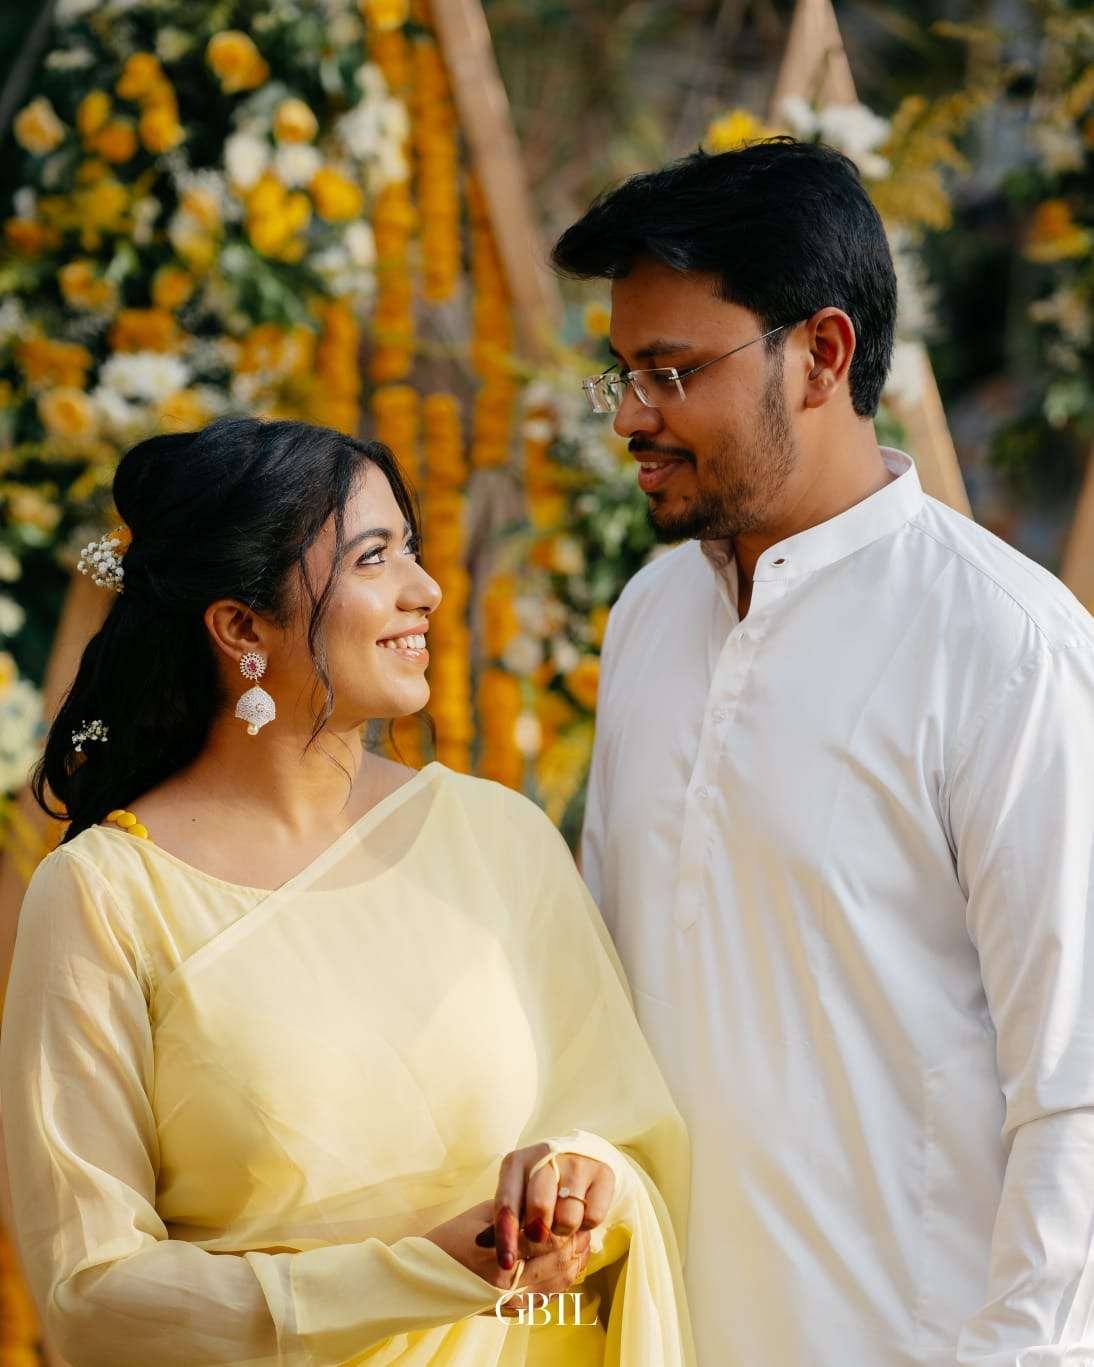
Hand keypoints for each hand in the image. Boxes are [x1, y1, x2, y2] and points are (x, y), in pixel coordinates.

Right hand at [423, 1199, 590, 1304]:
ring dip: (575, 1262)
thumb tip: (551, 1205)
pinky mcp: (511, 1311)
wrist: (426, 1274)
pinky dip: (563, 1281)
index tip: (572, 1209)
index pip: (548, 1239)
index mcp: (501, 1256)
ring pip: (559, 1283)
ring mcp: (511, 1302)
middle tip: (583, 1224)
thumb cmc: (454, 1235)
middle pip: (559, 1263)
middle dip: (575, 1242)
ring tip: (581, 1242)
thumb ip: (519, 1211)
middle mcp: (509, 1285)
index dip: (565, 1224)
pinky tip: (568, 1265)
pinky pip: (548, 1297)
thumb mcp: (486, 1214)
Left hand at [490, 1142, 614, 1272]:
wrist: (578, 1154)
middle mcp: (547, 1156)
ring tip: (560, 1221)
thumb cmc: (539, 1184)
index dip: (506, 1236)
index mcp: (517, 1162)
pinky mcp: (604, 1174)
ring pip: (568, 1219)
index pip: (507, 1202)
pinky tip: (580, 1213)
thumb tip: (497, 1255)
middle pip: (539, 1209)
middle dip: (537, 1234)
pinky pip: (594, 1217)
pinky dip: (586, 1225)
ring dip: (564, 1230)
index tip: (506, 1264)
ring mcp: (577, 1163)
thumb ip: (507, 1220)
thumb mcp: (517, 1194)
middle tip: (539, 1237)